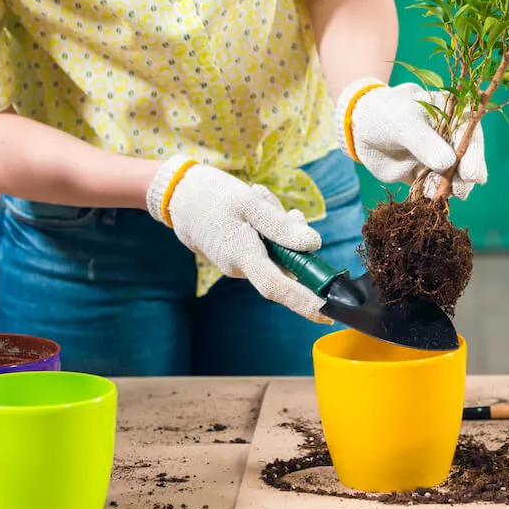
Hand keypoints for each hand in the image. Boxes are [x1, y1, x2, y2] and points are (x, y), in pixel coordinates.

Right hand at [145, 158, 330, 322]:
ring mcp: (240, 263)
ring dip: (279, 226)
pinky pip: (267, 245)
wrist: (180, 196)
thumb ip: (281, 225)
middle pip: (285, 262)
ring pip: (277, 250)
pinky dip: (270, 226)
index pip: (278, 287)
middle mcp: (241, 267)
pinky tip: (256, 206)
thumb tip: (313, 244)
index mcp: (242, 257)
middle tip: (288, 213)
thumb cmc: (212, 197)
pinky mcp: (240, 255)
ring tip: (259, 200)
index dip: (304, 303)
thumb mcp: (250, 203)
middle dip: (294, 238)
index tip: (328, 312)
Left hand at [334, 77, 487, 198]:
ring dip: (450, 188)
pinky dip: (433, 194)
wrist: (360, 127)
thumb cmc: (385, 113)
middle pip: (466, 159)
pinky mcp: (425, 175)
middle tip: (462, 191)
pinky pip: (433, 188)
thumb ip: (424, 141)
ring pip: (453, 177)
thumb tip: (448, 163)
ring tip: (441, 195)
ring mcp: (438, 158)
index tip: (472, 174)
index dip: (474, 154)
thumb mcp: (403, 122)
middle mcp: (450, 138)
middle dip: (466, 177)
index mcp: (453, 115)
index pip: (470, 134)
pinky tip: (428, 197)